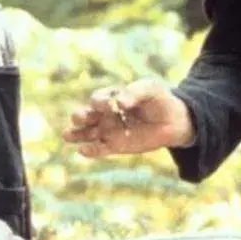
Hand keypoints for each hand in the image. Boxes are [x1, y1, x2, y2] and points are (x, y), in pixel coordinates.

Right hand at [62, 77, 193, 158]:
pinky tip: (82, 150)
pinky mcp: (115, 146)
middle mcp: (105, 114)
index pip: (98, 99)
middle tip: (82, 119)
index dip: (100, 102)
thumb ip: (135, 92)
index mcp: (111, 96)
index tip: (113, 105)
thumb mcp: (150, 88)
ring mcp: (108, 130)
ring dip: (75, 134)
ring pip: (86, 133)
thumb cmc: (159, 99)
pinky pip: (98, 149)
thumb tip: (120, 102)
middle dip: (80, 116)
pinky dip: (90, 151)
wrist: (173, 120)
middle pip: (84, 115)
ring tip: (67, 135)